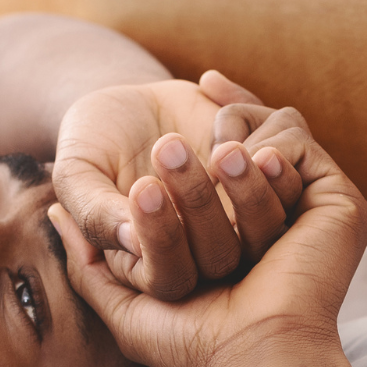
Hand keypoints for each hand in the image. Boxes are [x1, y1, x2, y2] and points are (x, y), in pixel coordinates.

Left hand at [50, 121, 366, 366]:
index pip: (222, 168)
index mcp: (242, 239)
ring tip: (202, 154)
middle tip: (169, 142)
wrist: (252, 360)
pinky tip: (238, 157)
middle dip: (216, 125)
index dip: (205, 128)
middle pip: (245, 148)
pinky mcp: (341, 206)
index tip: (187, 91)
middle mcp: (283, 222)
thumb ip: (90, 260)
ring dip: (231, 137)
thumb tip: (52, 213)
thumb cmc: (191, 344)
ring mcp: (314, 212)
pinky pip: (300, 148)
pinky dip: (267, 142)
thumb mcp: (125, 302)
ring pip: (270, 144)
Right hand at [53, 72, 303, 301]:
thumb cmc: (93, 145)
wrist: (127, 102)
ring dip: (251, 182)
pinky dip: (264, 134)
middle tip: (167, 145)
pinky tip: (212, 90)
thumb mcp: (77, 172)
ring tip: (222, 142)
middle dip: (200, 202)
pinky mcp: (267, 177)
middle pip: (223, 255)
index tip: (142, 187)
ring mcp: (242, 218)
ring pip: (269, 221)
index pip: (170, 277)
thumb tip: (129, 240)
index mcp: (155, 266)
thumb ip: (93, 210)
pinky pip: (289, 170)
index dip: (163, 238)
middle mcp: (205, 252)